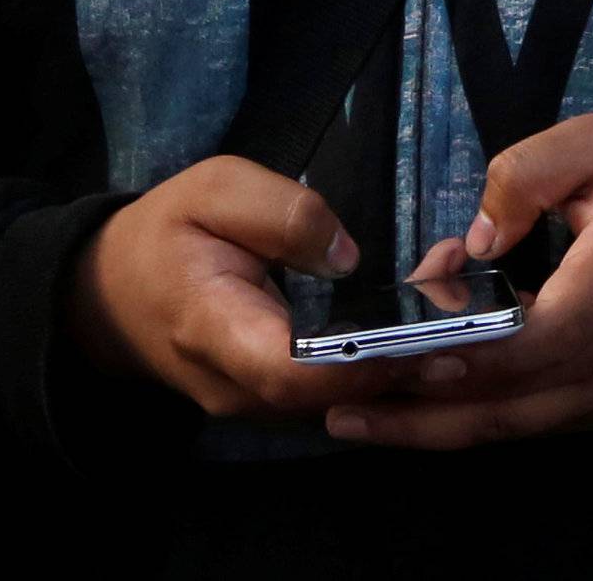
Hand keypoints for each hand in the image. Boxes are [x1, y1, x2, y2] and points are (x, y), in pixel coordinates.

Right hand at [63, 156, 438, 425]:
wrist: (111, 294)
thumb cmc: (165, 232)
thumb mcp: (212, 188)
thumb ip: (278, 212)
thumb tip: (348, 253)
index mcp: (215, 330)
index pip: (292, 370)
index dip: (361, 363)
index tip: (427, 339)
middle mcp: (240, 387)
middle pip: (332, 397)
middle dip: (408, 366)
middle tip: (481, 329)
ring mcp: (258, 404)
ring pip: (340, 402)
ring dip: (404, 369)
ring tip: (471, 323)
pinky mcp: (275, 399)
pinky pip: (333, 394)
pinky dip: (382, 368)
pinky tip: (431, 331)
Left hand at [323, 113, 592, 451]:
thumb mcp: (592, 142)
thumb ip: (526, 176)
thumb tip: (475, 240)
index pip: (550, 332)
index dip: (478, 351)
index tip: (410, 352)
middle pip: (516, 395)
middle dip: (425, 403)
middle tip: (344, 399)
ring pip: (514, 423)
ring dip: (431, 427)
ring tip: (353, 418)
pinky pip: (526, 422)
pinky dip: (464, 417)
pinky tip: (404, 409)